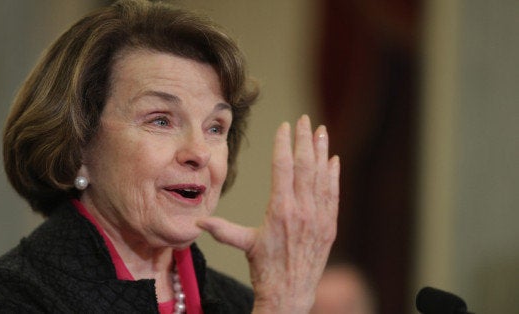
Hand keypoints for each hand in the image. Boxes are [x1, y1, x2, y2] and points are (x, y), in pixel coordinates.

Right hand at [197, 115, 339, 312]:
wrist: (290, 294)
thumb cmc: (265, 270)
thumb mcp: (244, 245)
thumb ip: (222, 230)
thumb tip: (197, 222)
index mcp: (279, 210)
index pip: (283, 167)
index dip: (283, 144)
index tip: (284, 126)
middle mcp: (302, 210)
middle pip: (304, 165)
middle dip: (305, 140)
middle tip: (306, 120)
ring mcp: (319, 217)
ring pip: (321, 176)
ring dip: (322, 152)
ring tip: (322, 131)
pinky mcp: (329, 226)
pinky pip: (333, 194)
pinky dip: (334, 175)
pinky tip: (333, 160)